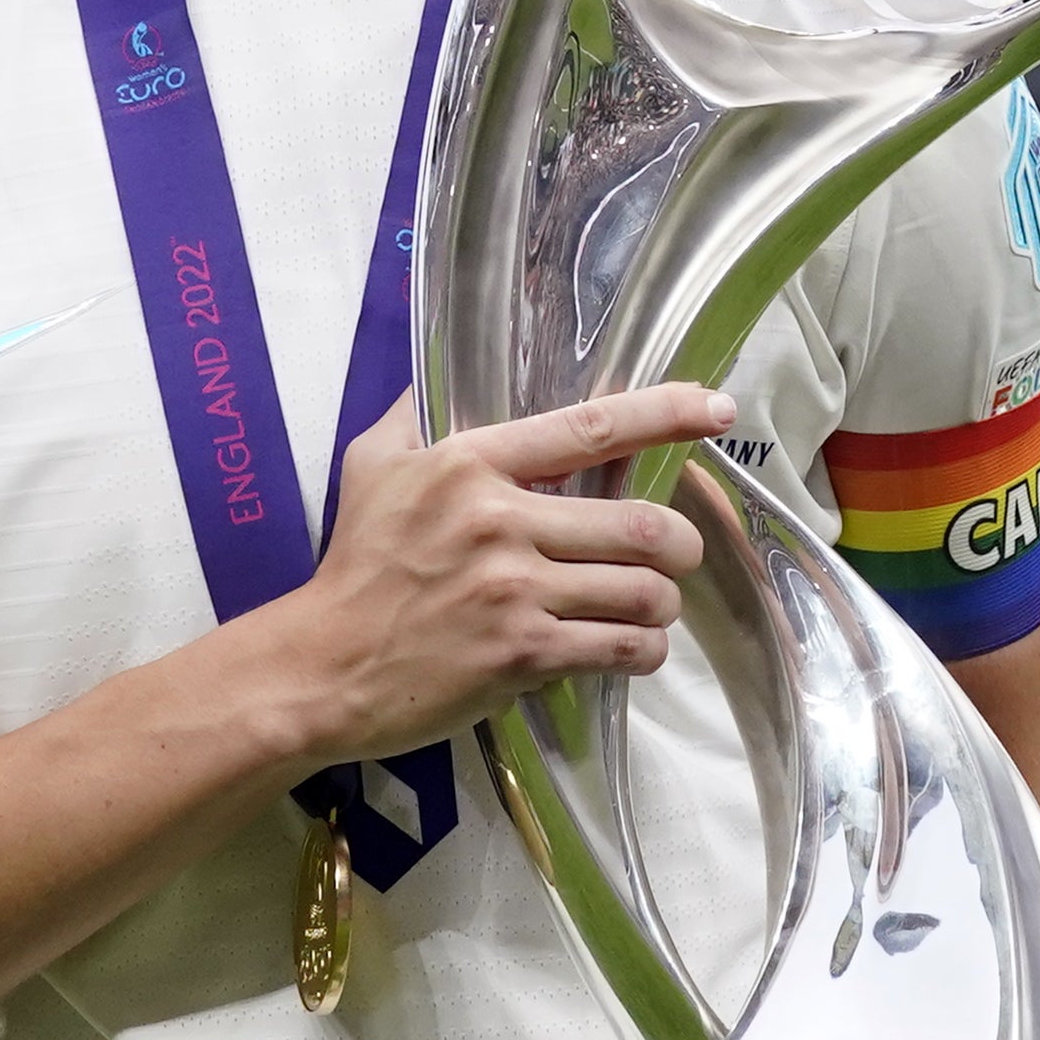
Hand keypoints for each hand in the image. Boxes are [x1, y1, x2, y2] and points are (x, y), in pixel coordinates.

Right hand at [283, 386, 731, 760]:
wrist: (324, 665)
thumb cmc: (353, 565)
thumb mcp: (372, 467)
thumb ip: (414, 414)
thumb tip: (439, 374)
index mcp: (471, 464)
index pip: (590, 427)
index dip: (665, 413)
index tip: (715, 408)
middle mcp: (500, 521)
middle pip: (643, 524)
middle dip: (679, 544)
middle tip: (674, 555)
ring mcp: (513, 592)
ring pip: (642, 591)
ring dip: (662, 603)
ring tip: (649, 607)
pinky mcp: (522, 655)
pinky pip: (620, 647)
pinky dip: (643, 650)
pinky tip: (632, 648)